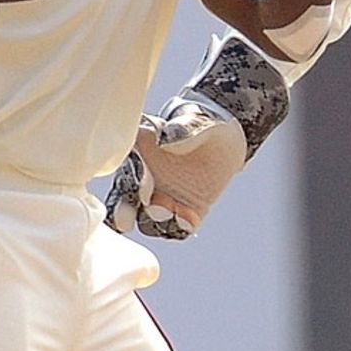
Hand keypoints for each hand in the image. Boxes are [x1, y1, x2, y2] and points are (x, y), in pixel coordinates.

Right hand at [105, 37, 288, 238]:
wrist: (226, 138)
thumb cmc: (203, 121)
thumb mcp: (195, 121)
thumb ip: (180, 129)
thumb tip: (165, 135)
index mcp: (137, 155)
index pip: (124, 170)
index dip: (128, 179)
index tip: (140, 179)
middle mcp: (142, 181)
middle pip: (124, 203)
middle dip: (123, 213)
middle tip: (127, 218)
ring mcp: (161, 200)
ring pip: (147, 221)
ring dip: (155, 221)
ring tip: (172, 212)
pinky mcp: (183, 214)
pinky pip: (175, 229)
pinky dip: (179, 228)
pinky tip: (190, 219)